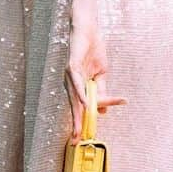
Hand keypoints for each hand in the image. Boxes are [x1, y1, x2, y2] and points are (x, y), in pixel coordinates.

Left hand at [64, 19, 125, 141]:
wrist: (90, 29)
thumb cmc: (94, 49)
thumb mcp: (101, 74)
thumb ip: (100, 91)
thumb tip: (102, 110)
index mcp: (78, 85)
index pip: (81, 107)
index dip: (83, 121)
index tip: (85, 136)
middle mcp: (71, 82)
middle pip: (75, 107)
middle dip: (76, 124)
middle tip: (76, 141)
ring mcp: (70, 74)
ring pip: (75, 97)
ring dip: (78, 114)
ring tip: (78, 129)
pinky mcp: (72, 65)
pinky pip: (77, 82)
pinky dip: (80, 93)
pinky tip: (83, 103)